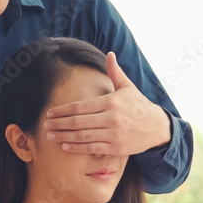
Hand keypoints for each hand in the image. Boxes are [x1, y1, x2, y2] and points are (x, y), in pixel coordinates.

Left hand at [43, 51, 170, 154]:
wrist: (157, 127)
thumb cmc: (139, 105)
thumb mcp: (127, 87)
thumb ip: (115, 72)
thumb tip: (110, 54)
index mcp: (111, 101)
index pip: (80, 106)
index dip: (62, 110)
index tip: (50, 113)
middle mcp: (111, 118)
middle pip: (78, 121)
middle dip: (59, 124)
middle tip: (45, 125)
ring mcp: (113, 133)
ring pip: (83, 136)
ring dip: (64, 136)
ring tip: (50, 136)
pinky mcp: (116, 147)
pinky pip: (92, 148)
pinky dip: (77, 147)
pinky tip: (65, 146)